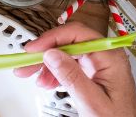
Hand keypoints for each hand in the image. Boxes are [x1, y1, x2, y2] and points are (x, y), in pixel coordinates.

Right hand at [13, 23, 135, 116]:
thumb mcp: (91, 101)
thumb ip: (72, 77)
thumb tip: (52, 54)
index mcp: (110, 56)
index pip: (77, 34)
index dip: (51, 39)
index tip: (33, 49)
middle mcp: (106, 55)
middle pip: (69, 42)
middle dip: (46, 52)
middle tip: (26, 64)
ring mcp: (100, 64)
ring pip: (68, 54)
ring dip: (48, 64)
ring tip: (35, 78)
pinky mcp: (95, 73)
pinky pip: (72, 65)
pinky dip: (56, 72)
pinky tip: (47, 81)